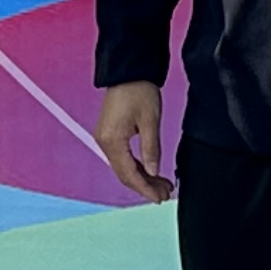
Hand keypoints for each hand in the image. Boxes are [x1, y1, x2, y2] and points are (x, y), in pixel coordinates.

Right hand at [94, 82, 172, 203]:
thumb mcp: (150, 120)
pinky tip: (150, 171)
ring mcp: (105, 138)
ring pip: (123, 168)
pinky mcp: (110, 134)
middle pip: (124, 174)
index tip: (160, 198)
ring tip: (162, 185)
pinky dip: (137, 167)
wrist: (128, 71)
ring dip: (142, 178)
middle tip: (165, 194)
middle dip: (145, 186)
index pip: (129, 174)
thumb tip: (154, 173)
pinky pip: (122, 158)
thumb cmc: (139, 90)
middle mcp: (104, 142)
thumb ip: (151, 149)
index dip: (145, 189)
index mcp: (112, 140)